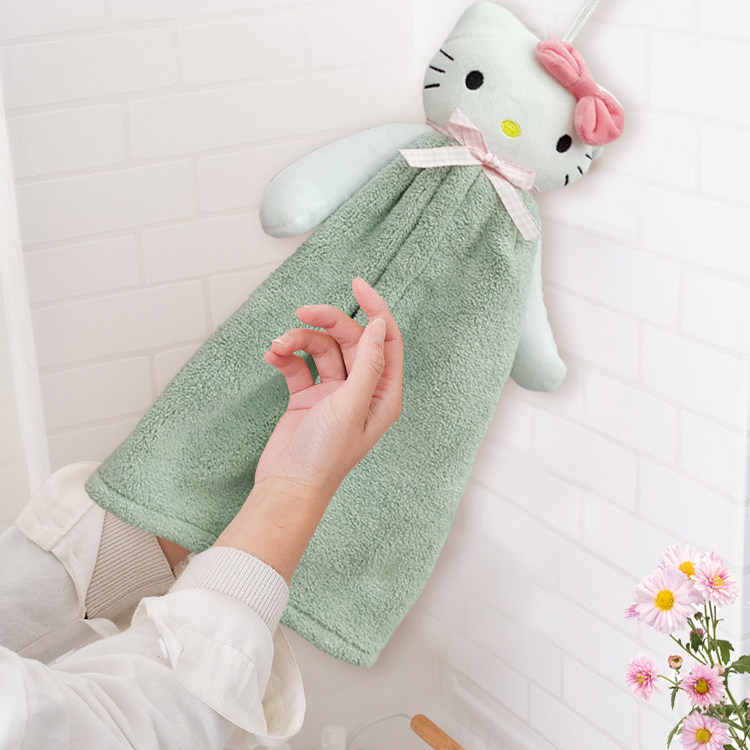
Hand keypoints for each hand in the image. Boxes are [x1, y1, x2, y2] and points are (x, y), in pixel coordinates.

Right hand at [253, 277, 402, 499]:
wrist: (288, 486)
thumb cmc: (325, 455)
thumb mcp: (352, 404)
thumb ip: (368, 363)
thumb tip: (379, 325)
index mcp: (382, 393)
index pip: (386, 340)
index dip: (376, 309)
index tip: (357, 284)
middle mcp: (361, 390)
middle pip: (350, 339)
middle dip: (327, 322)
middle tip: (303, 312)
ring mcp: (333, 393)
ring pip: (320, 349)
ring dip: (298, 341)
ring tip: (278, 345)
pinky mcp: (307, 397)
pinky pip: (299, 365)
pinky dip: (286, 356)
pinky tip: (272, 356)